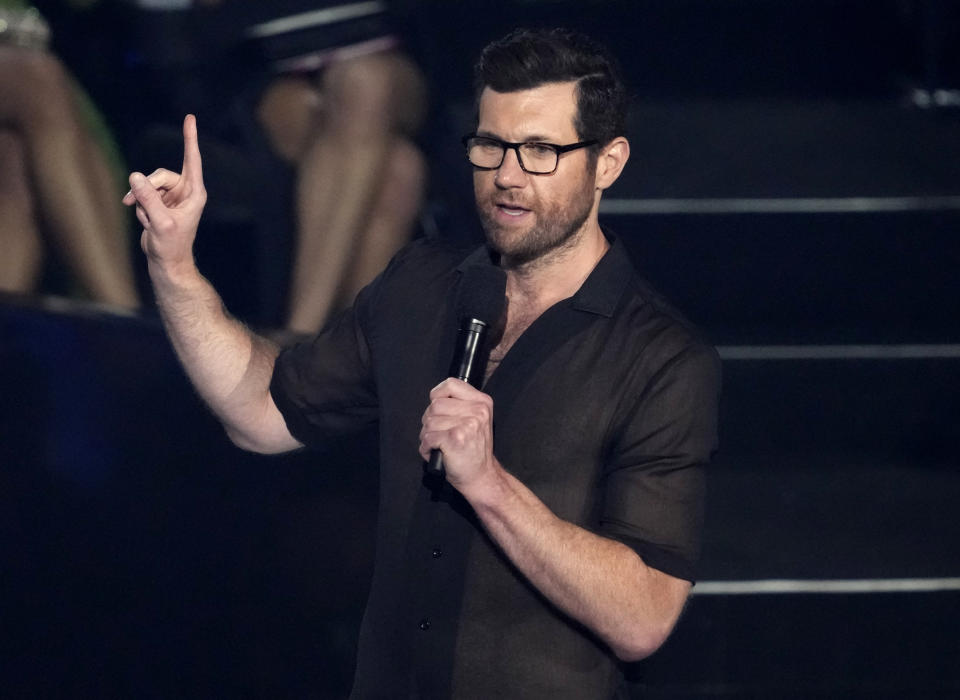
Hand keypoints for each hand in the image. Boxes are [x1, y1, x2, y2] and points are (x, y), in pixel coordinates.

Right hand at [123, 114, 206, 275]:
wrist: (166, 263)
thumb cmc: (170, 246)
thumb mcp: (159, 222)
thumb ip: (148, 198)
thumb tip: (135, 176)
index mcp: (194, 193)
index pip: (192, 160)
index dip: (190, 138)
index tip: (190, 117)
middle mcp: (185, 192)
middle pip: (159, 175)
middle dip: (147, 190)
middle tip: (138, 205)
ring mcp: (172, 197)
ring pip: (148, 186)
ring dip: (142, 203)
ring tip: (148, 221)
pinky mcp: (160, 203)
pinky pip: (143, 196)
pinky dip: (140, 209)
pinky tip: (146, 222)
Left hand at [419, 378, 498, 491]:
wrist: (482, 477)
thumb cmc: (473, 451)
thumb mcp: (475, 420)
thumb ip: (459, 405)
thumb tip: (434, 399)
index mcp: (482, 402)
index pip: (451, 384)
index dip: (437, 396)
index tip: (439, 411)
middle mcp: (477, 410)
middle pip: (435, 405)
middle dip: (430, 422)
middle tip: (440, 435)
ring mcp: (467, 424)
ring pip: (429, 422)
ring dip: (427, 436)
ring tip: (440, 446)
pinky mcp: (455, 438)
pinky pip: (427, 437)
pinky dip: (426, 448)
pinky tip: (437, 453)